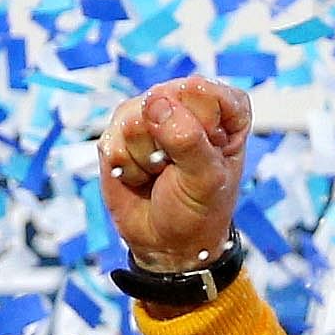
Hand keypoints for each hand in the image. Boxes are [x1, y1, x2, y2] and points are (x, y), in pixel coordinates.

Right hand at [95, 77, 252, 274]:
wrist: (167, 243)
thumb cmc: (199, 210)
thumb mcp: (207, 179)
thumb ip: (189, 139)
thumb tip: (157, 105)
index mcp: (222, 108)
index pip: (203, 91)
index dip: (200, 124)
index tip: (208, 152)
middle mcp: (183, 103)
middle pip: (163, 98)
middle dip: (168, 141)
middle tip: (179, 168)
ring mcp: (147, 115)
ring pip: (134, 119)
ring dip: (146, 158)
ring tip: (160, 173)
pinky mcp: (118, 133)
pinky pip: (113, 141)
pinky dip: (128, 167)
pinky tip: (140, 177)